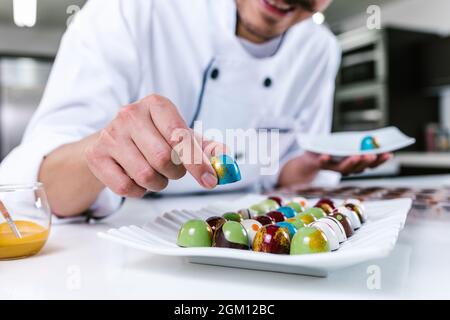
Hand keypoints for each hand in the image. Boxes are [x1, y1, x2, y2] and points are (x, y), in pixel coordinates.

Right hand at [85, 94, 226, 196]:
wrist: (113, 141)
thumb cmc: (153, 137)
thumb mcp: (181, 136)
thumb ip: (206, 148)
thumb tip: (226, 161)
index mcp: (156, 104)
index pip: (180, 136)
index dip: (197, 162)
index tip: (210, 180)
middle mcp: (130, 114)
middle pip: (163, 159)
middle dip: (175, 173)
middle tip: (172, 170)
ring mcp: (110, 134)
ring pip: (146, 176)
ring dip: (158, 183)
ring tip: (155, 173)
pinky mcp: (96, 156)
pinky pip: (126, 188)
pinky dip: (138, 190)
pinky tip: (136, 177)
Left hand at [278, 151, 392, 187]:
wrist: (310, 155)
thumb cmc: (333, 147)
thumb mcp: (347, 143)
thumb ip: (359, 142)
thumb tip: (374, 135)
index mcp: (356, 164)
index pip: (371, 165)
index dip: (380, 160)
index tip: (389, 153)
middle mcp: (346, 168)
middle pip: (359, 168)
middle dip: (367, 161)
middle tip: (372, 155)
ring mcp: (333, 167)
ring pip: (343, 169)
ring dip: (350, 163)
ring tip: (355, 155)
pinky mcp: (320, 164)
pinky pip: (323, 163)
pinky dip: (325, 160)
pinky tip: (326, 155)